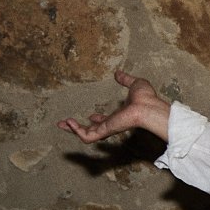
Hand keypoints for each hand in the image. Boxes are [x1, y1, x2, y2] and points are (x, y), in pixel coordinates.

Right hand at [58, 70, 172, 142]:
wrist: (147, 106)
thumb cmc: (145, 98)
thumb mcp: (134, 84)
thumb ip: (126, 79)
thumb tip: (118, 73)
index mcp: (119, 116)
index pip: (106, 121)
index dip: (97, 119)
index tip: (90, 116)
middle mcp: (113, 124)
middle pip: (92, 130)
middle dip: (78, 128)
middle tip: (65, 123)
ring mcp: (108, 128)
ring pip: (87, 135)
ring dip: (73, 130)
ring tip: (62, 124)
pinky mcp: (105, 131)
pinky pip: (87, 136)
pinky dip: (77, 131)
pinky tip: (69, 123)